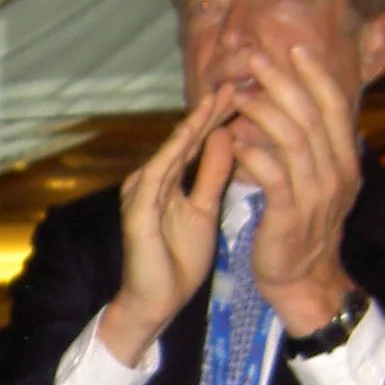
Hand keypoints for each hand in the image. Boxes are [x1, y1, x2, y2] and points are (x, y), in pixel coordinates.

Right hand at [100, 87, 238, 366]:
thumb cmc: (176, 262)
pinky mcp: (137, 210)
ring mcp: (140, 193)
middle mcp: (149, 180)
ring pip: (171, 150)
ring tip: (217, 98)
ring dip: (194, 123)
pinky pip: (158, 175)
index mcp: (165, 181)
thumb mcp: (204, 209)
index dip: (219, 117)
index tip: (247, 93)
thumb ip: (212, 174)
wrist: (155, 303)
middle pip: (183, 139)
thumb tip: (227, 137)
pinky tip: (192, 132)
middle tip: (236, 81)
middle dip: (209, 111)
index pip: (195, 142)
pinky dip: (175, 152)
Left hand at [233, 44, 361, 335]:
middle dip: (284, 82)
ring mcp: (316, 195)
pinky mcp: (290, 216)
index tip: (295, 48)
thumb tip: (303, 111)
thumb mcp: (315, 184)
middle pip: (312, 116)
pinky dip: (254, 154)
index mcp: (345, 161)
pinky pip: (274, 176)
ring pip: (293, 140)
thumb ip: (312, 149)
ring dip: (264, 112)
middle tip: (257, 58)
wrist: (303, 280)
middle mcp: (337, 173)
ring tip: (238, 95)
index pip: (335, 107)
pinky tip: (234, 140)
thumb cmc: (301, 229)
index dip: (316, 75)